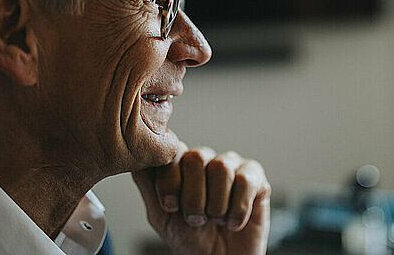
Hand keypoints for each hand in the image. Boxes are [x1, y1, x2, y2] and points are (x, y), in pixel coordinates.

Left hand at [132, 142, 270, 254]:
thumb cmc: (191, 240)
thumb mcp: (161, 215)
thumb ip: (148, 183)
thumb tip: (137, 157)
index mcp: (183, 164)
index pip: (172, 152)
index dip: (170, 182)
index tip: (171, 207)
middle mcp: (208, 160)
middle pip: (196, 157)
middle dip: (193, 197)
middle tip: (197, 219)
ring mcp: (233, 166)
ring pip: (221, 167)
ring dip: (216, 205)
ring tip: (216, 220)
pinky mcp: (256, 178)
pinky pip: (246, 180)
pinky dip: (237, 209)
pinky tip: (234, 222)